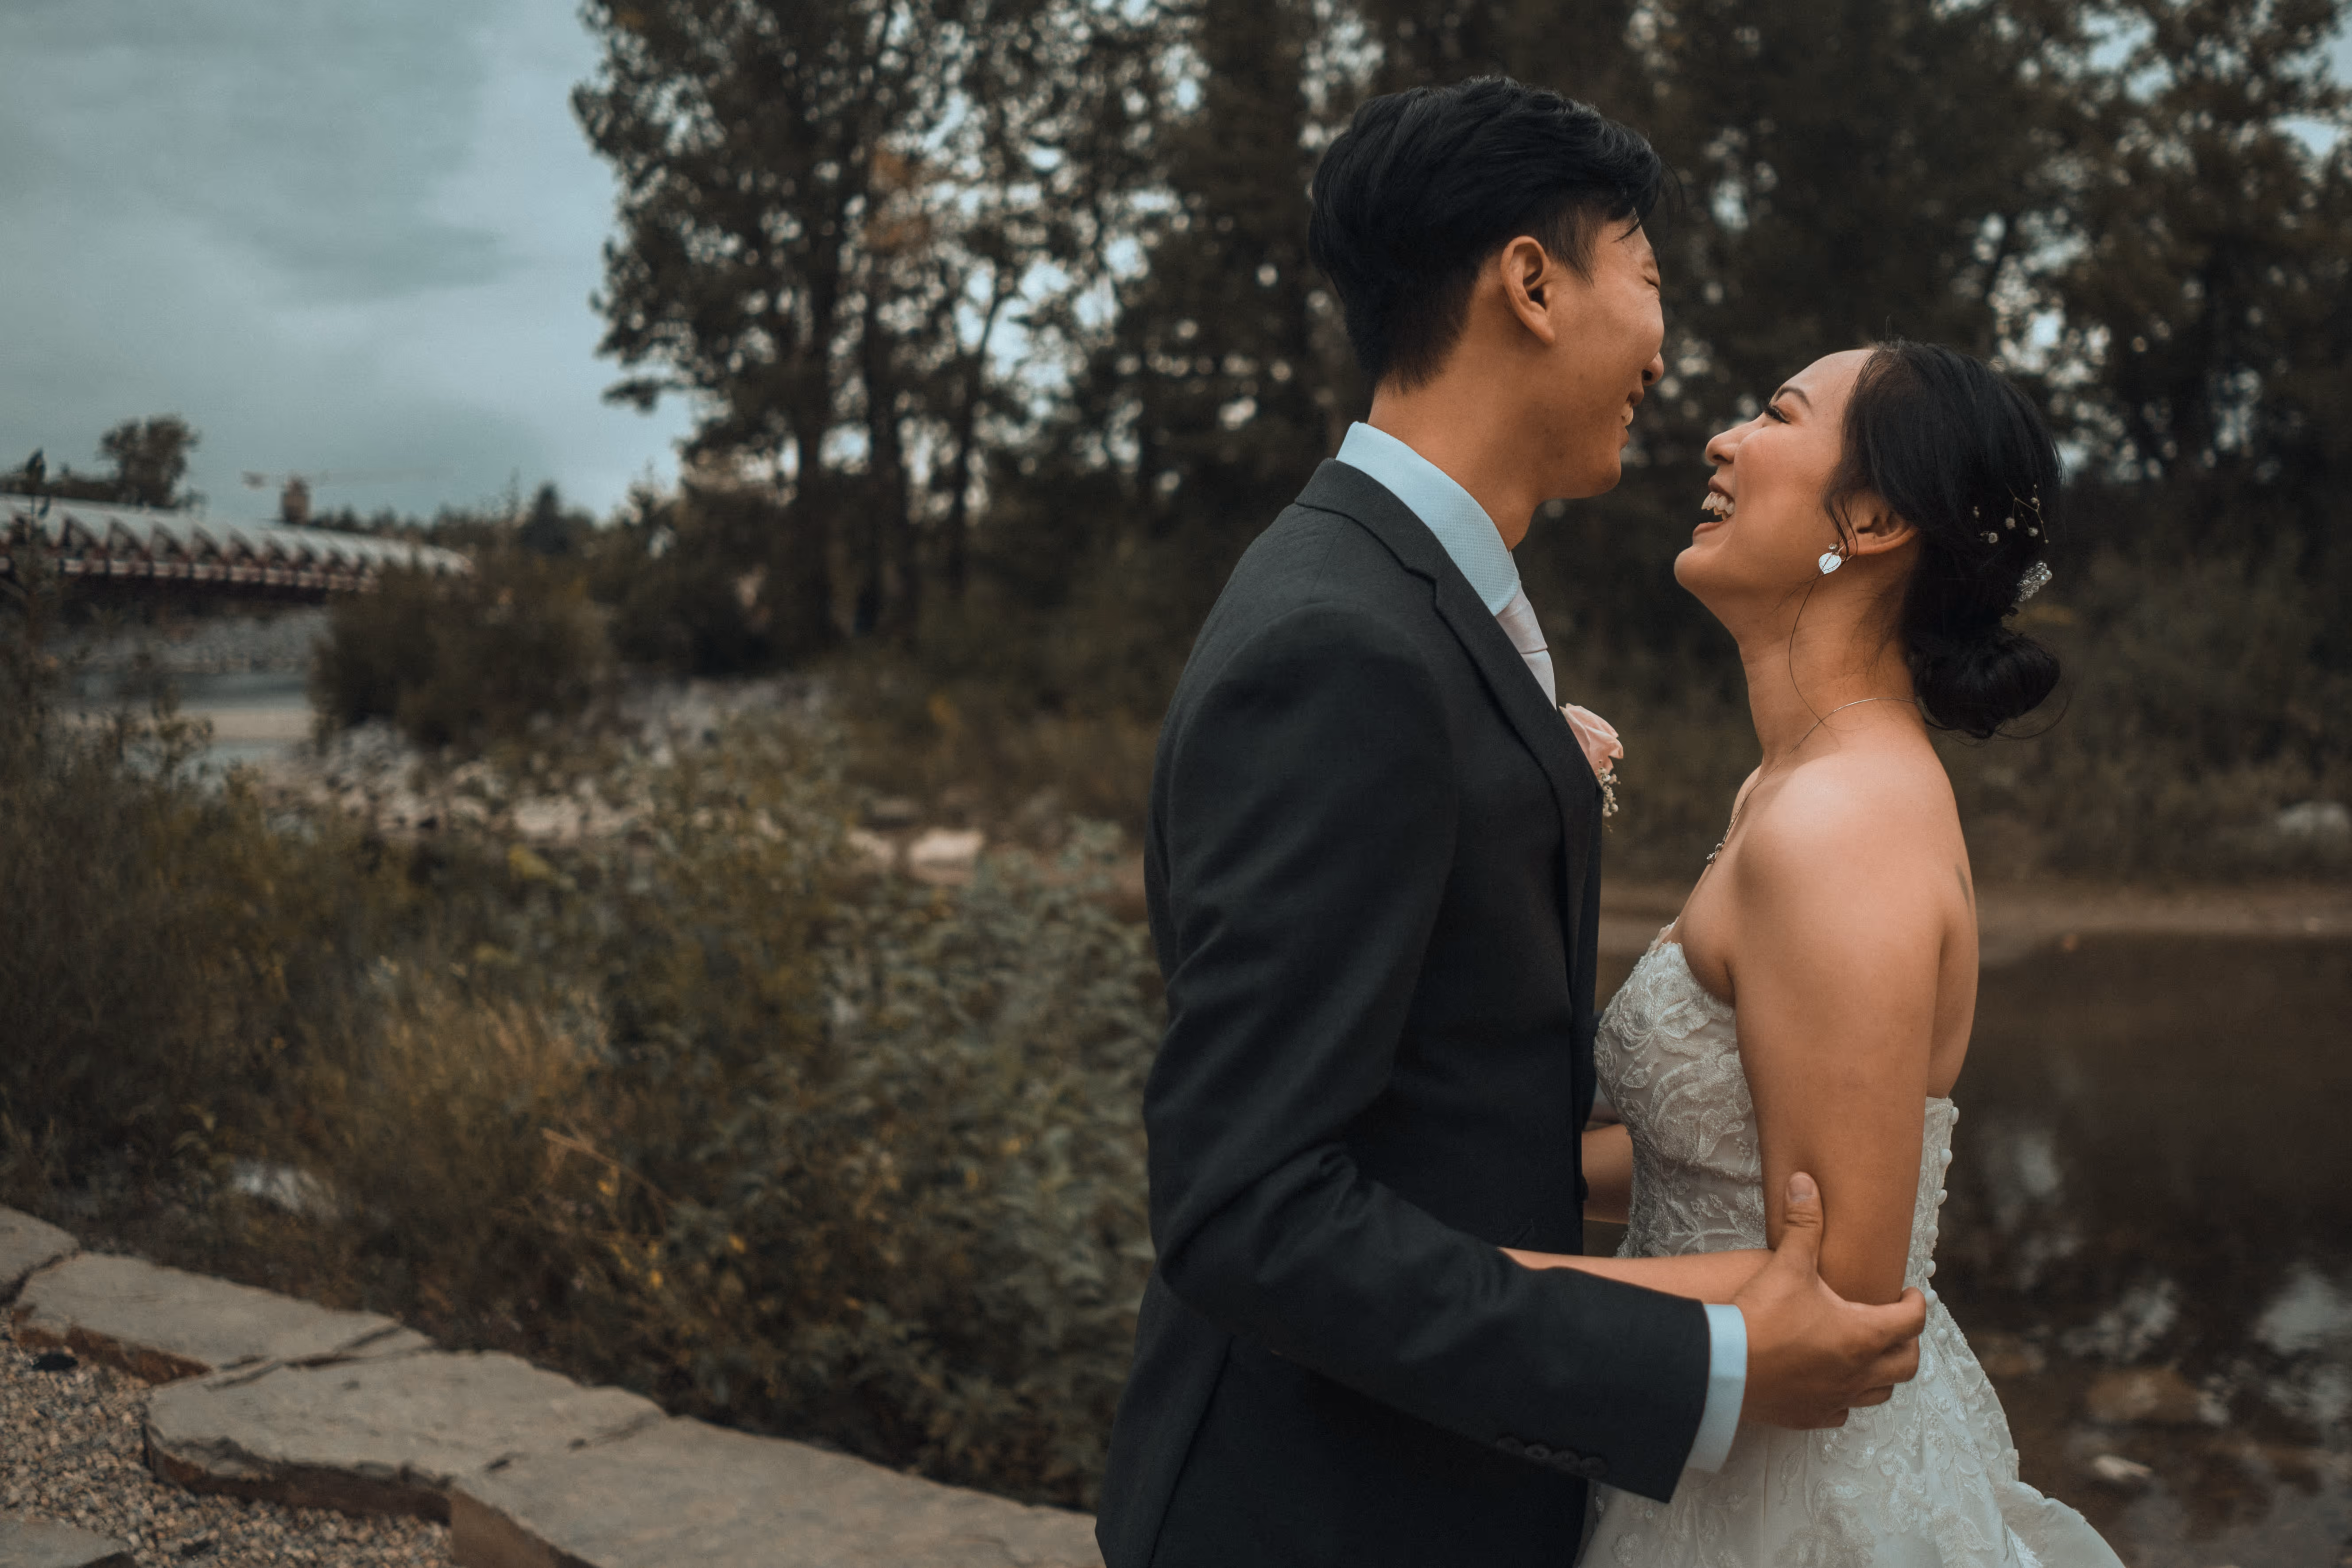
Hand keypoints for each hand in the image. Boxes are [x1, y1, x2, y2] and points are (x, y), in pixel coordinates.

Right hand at [1733, 1171, 1926, 1429]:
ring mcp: (1836, 1398)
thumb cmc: (1762, 1316)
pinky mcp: (1810, 1416)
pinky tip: (1831, 1383)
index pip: (1912, 1320)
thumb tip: (1805, 1182)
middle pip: (1906, 1363)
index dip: (1916, 1303)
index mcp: (1864, 1334)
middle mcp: (1859, 1372)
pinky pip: (1842, 1413)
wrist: (1723, 1365)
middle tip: (1894, 1323)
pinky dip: (1845, 1398)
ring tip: (1869, 1353)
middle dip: (1907, 1342)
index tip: (1910, 1293)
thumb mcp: (1787, 1264)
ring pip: (1880, 1393)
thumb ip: (1802, 1224)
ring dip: (1882, 1373)